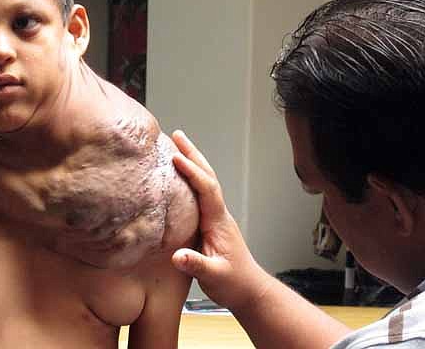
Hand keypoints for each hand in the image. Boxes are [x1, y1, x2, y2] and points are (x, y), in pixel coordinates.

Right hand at [170, 130, 269, 310]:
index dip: (192, 172)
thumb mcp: (215, 277)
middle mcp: (218, 214)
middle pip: (207, 177)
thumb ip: (196, 266)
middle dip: (192, 154)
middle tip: (176, 135)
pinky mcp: (210, 222)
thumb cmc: (234, 283)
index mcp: (219, 221)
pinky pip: (198, 194)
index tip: (175, 157)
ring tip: (176, 146)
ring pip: (204, 183)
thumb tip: (177, 255)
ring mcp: (215, 216)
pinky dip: (189, 179)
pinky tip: (177, 177)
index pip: (207, 189)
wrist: (249, 290)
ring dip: (192, 162)